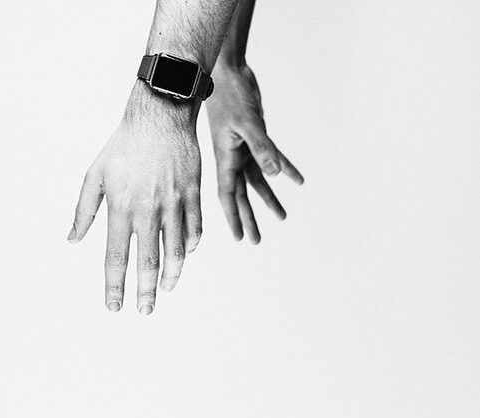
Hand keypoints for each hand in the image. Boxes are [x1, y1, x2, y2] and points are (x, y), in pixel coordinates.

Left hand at [68, 82, 202, 314]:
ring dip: (171, 275)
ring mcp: (174, 204)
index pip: (115, 257)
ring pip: (175, 251)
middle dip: (144, 292)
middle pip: (146, 262)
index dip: (114, 285)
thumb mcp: (95, 174)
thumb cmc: (124, 145)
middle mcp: (148, 210)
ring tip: (165, 290)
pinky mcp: (193, 196)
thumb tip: (72, 240)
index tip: (114, 307)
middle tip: (144, 311)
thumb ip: (83, 211)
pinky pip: (195, 229)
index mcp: (120, 207)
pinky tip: (185, 257)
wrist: (160, 115)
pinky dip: (190, 247)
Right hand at [206, 64, 303, 242]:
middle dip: (250, 218)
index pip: (229, 195)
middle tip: (256, 240)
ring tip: (281, 217)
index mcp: (226, 159)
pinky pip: (273, 158)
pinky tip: (298, 180)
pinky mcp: (257, 137)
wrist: (229, 71)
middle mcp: (234, 158)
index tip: (240, 237)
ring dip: (269, 198)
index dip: (235, 218)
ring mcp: (245, 148)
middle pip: (242, 194)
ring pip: (258, 180)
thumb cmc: (231, 95)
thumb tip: (275, 174)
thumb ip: (262, 148)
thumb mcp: (248, 123)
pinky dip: (286, 168)